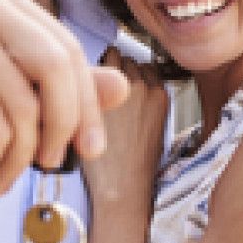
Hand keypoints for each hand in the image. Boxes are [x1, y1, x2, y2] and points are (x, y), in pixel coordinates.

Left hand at [82, 49, 168, 207]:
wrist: (121, 185)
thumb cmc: (133, 164)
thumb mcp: (153, 129)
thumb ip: (146, 104)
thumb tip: (130, 90)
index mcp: (162, 95)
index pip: (145, 67)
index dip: (130, 74)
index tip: (118, 84)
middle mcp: (146, 86)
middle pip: (128, 59)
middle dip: (114, 68)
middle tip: (100, 87)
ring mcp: (123, 87)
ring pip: (112, 57)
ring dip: (100, 67)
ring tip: (88, 86)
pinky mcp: (102, 91)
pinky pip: (95, 66)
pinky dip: (87, 72)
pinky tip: (81, 89)